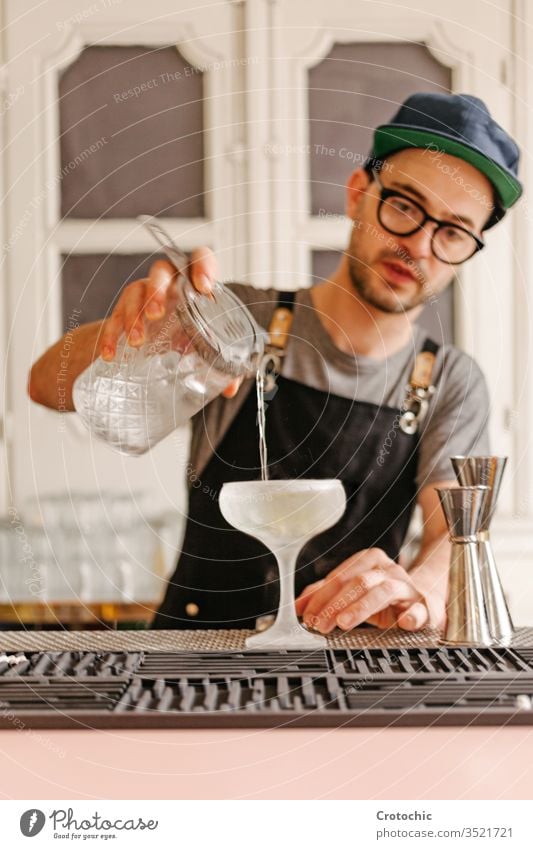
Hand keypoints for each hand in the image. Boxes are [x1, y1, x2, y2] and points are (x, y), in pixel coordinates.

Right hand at [98, 248, 242, 397]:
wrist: (151, 346)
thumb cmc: (184, 339)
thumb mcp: (204, 349)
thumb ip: (220, 366)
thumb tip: (229, 387)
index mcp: (193, 288)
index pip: (199, 260)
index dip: (203, 267)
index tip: (204, 287)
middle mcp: (168, 286)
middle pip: (161, 271)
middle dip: (157, 290)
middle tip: (156, 315)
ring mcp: (143, 297)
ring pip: (134, 293)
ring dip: (133, 316)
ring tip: (136, 342)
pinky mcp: (123, 314)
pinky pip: (113, 319)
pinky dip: (110, 337)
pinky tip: (111, 354)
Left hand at [295, 547, 444, 632]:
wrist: (424, 604)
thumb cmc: (385, 599)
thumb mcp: (355, 594)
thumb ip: (327, 597)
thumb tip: (298, 606)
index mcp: (371, 562)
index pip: (341, 576)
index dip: (321, 595)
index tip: (306, 614)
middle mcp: (390, 571)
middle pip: (359, 581)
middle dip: (335, 603)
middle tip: (319, 624)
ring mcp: (408, 588)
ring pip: (384, 591)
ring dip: (361, 607)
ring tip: (343, 622)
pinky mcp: (425, 608)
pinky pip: (420, 610)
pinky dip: (412, 615)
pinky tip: (403, 623)